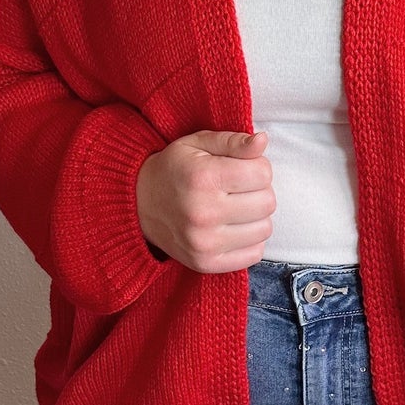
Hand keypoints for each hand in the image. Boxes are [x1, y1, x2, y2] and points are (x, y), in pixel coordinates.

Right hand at [136, 127, 274, 271]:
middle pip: (267, 202)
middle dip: (258, 191)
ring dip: (256, 217)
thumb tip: (262, 141)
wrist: (137, 204)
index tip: (240, 168)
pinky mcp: (206, 263)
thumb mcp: (198, 144)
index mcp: (204, 178)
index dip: (257, 166)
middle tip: (237, 189)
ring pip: (264, 229)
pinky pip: (254, 254)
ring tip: (235, 208)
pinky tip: (232, 228)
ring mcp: (205, 243)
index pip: (263, 173)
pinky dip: (250, 240)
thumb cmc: (174, 170)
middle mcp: (204, 213)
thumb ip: (233, 141)